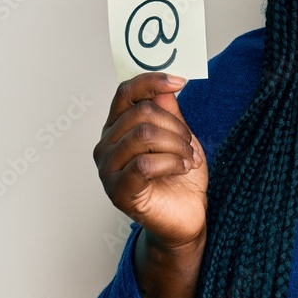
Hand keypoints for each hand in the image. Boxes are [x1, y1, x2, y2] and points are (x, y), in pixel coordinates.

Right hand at [93, 72, 207, 251]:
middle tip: (190, 145)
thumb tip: (165, 84)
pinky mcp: (117, 191)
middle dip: (176, 126)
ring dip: (177, 145)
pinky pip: (145, 164)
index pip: (126, 92)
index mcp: (118, 127)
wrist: (186, 215)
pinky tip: (182, 169)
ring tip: (188, 159)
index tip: (180, 81)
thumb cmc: (179, 176)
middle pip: (141, 113)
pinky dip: (172, 163)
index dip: (152, 81)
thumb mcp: (179, 136)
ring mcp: (108, 169)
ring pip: (144, 135)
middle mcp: (107, 145)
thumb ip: (169, 110)